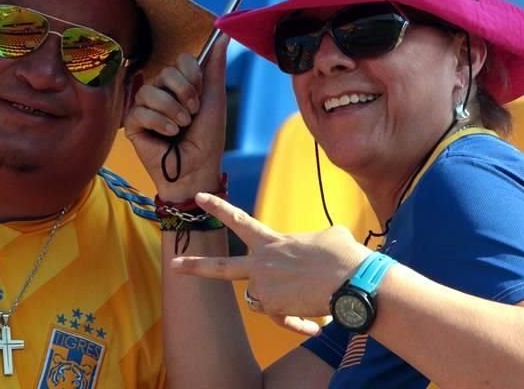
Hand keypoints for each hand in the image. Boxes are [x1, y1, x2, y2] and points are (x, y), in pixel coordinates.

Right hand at [125, 36, 228, 200]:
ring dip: (171, 110)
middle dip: (184, 94)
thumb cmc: (208, 139)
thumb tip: (225, 33)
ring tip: (181, 126)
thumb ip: (215, 67)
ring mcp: (145, 108)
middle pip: (165, 73)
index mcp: (180, 85)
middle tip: (192, 114)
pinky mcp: (133, 125)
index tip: (201, 95)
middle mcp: (162, 92)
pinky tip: (168, 135)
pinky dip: (158, 123)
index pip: (181, 60)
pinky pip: (139, 111)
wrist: (197, 169)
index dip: (192, 76)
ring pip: (150, 91)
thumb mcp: (214, 99)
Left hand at [171, 193, 371, 324]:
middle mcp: (261, 265)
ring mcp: (264, 288)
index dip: (217, 207)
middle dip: (195, 267)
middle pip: (221, 267)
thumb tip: (326, 244)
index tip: (199, 197)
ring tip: (308, 301)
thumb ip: (314, 242)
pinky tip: (315, 327)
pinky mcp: (274, 309)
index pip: (238, 220)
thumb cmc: (343, 256)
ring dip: (279, 302)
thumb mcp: (329, 236)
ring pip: (258, 298)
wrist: (350, 281)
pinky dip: (297, 324)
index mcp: (271, 242)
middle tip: (173, 266)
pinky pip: (280, 319)